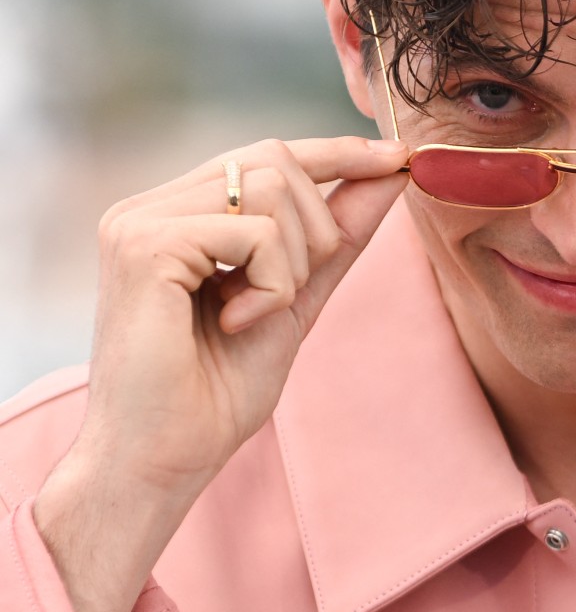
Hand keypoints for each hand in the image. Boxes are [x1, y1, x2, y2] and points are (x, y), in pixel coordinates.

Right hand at [81, 136, 408, 496]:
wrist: (164, 458)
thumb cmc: (217, 391)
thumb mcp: (297, 297)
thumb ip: (338, 236)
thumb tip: (390, 174)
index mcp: (179, 214)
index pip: (267, 155)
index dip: (337, 152)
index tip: (399, 157)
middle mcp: (151, 206)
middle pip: (275, 159)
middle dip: (316, 227)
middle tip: (289, 293)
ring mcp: (140, 220)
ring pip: (270, 188)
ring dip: (292, 262)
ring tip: (253, 312)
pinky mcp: (144, 244)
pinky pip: (254, 232)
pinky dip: (271, 285)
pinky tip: (235, 322)